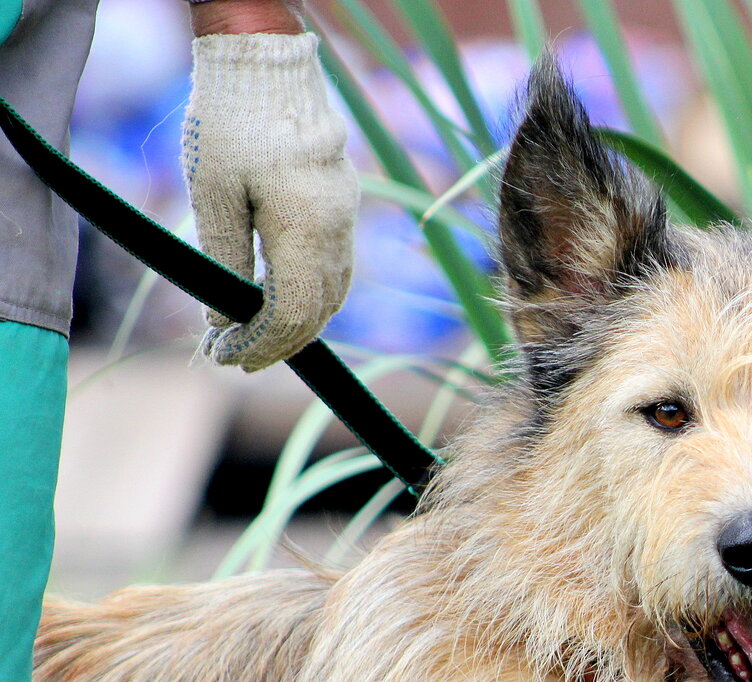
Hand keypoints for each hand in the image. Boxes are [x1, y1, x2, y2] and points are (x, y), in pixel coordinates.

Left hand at [183, 32, 358, 370]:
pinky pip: (337, 267)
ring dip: (297, 322)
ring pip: (333, 293)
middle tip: (234, 356)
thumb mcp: (214, 195)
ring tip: (254, 334)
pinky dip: (311, 294)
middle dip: (278, 342)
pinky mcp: (343, 204)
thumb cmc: (233, 122)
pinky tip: (278, 297)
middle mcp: (337, 229)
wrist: (268, 63)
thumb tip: (225, 316)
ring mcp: (346, 216)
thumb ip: (225, 260)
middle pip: (319, 311)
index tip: (225, 355)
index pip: (293, 313)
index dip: (261, 343)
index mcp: (305, 228)